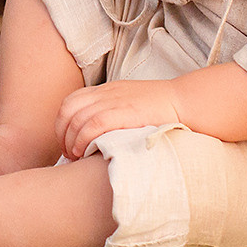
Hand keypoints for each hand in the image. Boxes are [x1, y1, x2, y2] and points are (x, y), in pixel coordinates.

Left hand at [55, 80, 181, 161]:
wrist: (184, 102)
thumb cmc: (160, 109)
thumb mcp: (129, 103)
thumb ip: (112, 112)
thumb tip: (95, 135)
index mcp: (106, 90)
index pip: (70, 102)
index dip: (62, 124)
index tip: (67, 143)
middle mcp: (106, 94)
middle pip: (68, 110)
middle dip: (62, 135)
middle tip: (68, 154)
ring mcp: (114, 102)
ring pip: (77, 119)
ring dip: (71, 141)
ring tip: (76, 157)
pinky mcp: (124, 113)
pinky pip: (93, 124)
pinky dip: (83, 140)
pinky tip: (84, 153)